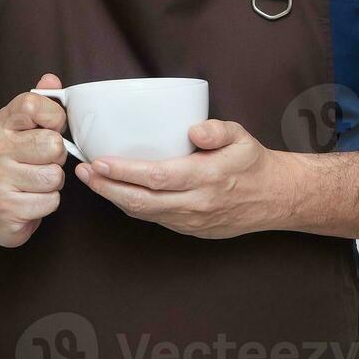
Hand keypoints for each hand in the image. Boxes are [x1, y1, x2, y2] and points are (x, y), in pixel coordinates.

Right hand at [0, 74, 67, 246]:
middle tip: (43, 162)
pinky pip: (50, 201)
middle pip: (53, 144)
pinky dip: (47, 203)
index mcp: (3, 124)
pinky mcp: (7, 207)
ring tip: (36, 182)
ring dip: (53, 183)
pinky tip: (31, 199)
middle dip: (57, 158)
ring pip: (54, 176)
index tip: (50, 129)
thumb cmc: (14, 166)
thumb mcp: (23, 131)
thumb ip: (41, 104)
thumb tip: (51, 80)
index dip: (54, 118)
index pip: (34, 105)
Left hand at [75, 120, 295, 239]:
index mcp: (208, 178)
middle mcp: (196, 204)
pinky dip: (132, 205)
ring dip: (114, 198)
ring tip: (92, 180)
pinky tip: (117, 191)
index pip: (158, 178)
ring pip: (144, 213)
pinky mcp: (189, 230)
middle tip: (82, 172)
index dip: (125, 172)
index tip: (100, 162)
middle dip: (107, 188)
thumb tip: (194, 129)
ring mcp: (191, 221)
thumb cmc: (253, 164)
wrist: (275, 199)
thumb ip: (218, 130)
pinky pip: (154, 218)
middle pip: (142, 201)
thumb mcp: (242, 137)